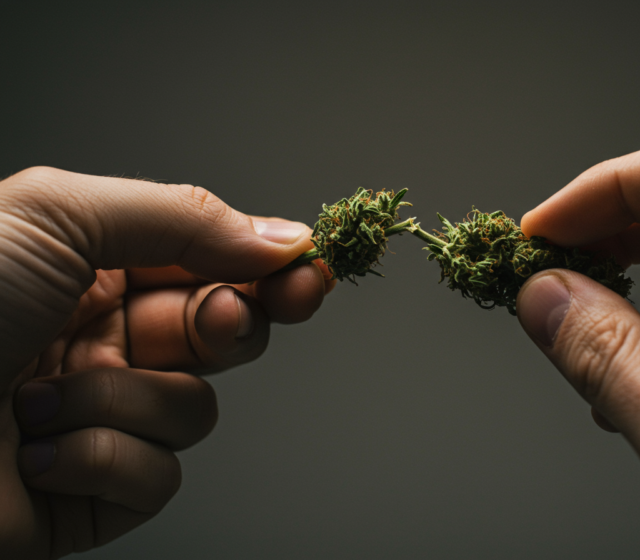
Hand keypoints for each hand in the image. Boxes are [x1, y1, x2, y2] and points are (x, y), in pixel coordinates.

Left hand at [0, 167, 332, 557]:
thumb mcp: (58, 216)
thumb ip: (181, 216)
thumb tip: (280, 235)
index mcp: (93, 273)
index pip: (209, 265)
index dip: (268, 267)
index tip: (312, 270)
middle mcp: (103, 343)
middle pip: (221, 333)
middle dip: (230, 324)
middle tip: (218, 319)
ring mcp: (103, 419)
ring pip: (194, 408)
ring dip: (130, 399)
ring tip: (47, 395)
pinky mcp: (96, 492)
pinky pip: (158, 475)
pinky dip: (104, 459)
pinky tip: (39, 448)